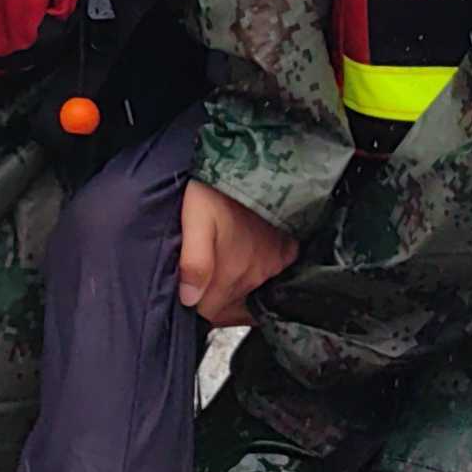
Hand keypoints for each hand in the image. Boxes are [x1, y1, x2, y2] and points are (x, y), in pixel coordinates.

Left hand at [175, 181, 294, 326]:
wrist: (247, 161)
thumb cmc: (214, 188)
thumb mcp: (193, 219)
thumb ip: (194, 262)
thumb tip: (191, 299)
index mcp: (231, 272)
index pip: (210, 310)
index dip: (194, 301)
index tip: (185, 287)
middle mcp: (255, 273)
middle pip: (228, 301)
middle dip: (211, 292)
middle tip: (198, 269)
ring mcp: (273, 263)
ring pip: (248, 291)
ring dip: (232, 282)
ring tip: (219, 259)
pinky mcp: (285, 251)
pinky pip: (272, 275)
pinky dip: (257, 272)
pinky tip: (244, 257)